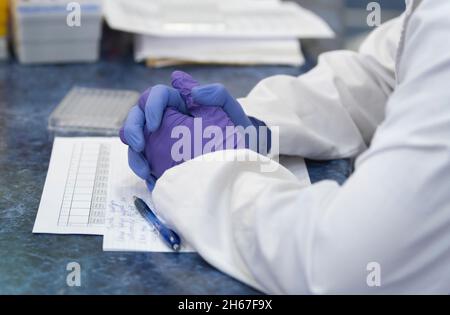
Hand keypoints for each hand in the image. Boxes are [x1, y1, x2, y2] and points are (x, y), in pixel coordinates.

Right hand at [120, 71, 244, 189]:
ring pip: (136, 140)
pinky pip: (143, 161)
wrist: (241, 163)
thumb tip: (194, 91)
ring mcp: (161, 140)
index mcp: (181, 103)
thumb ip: (218, 95)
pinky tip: (152, 181)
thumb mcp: (233, 114)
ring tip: (144, 171)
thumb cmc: (238, 135)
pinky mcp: (160, 159)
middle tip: (139, 145)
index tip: (155, 124)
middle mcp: (167, 118)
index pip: (157, 95)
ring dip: (133, 154)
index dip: (151, 105)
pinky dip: (142, 170)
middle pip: (137, 115)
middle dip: (131, 128)